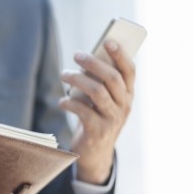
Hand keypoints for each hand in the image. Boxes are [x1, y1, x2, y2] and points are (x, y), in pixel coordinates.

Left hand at [59, 40, 135, 184]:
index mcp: (128, 95)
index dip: (121, 54)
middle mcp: (124, 106)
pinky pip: (83, 111)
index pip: (130, 71)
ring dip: (78, 80)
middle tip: (76, 55)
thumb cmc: (97, 119)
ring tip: (64, 75)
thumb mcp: (103, 101)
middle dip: (93, 63)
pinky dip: (70, 103)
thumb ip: (99, 83)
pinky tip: (62, 101)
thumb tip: (86, 61)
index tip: (108, 40)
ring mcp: (112, 120)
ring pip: (97, 92)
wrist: (96, 153)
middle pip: (111, 79)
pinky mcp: (98, 132)